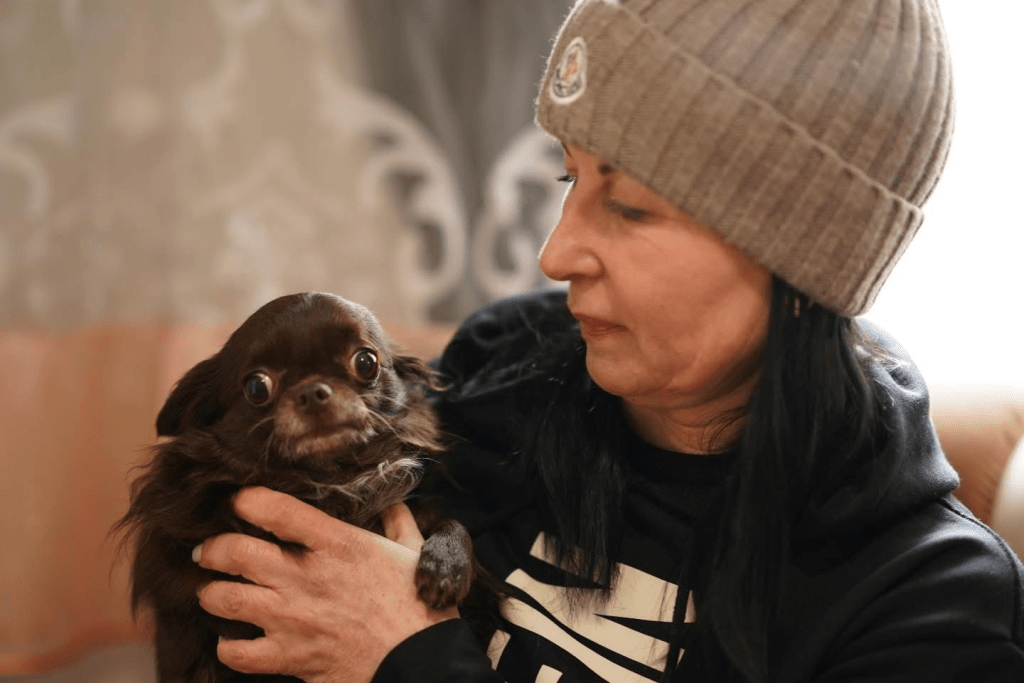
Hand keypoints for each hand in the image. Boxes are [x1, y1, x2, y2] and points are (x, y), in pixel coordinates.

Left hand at [193, 486, 457, 682]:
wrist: (422, 662)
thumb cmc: (420, 606)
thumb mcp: (414, 552)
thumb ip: (398, 523)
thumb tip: (394, 503)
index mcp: (336, 543)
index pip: (275, 509)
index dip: (247, 500)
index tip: (240, 501)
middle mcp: (306, 577)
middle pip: (234, 552)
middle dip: (213, 548)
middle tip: (208, 550)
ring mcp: (293, 619)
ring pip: (224, 599)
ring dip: (212, 593)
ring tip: (214, 591)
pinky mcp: (290, 657)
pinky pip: (237, 653)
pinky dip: (229, 646)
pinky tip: (234, 640)